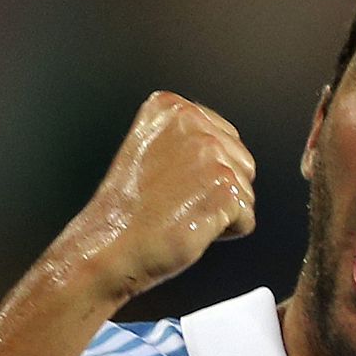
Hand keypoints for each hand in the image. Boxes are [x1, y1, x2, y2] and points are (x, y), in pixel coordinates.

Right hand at [55, 90, 256, 303]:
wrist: (109, 248)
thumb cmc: (124, 214)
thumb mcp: (149, 153)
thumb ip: (186, 141)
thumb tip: (224, 149)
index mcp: (170, 107)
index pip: (224, 139)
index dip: (200, 173)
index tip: (166, 185)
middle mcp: (193, 122)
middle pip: (241, 163)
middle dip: (215, 191)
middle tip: (172, 203)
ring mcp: (211, 154)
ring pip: (245, 192)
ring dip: (218, 213)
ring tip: (178, 215)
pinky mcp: (224, 188)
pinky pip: (246, 220)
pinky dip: (223, 234)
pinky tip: (189, 228)